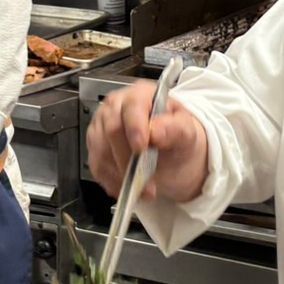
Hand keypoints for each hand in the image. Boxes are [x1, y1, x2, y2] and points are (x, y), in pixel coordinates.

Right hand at [86, 79, 208, 202]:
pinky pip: (97, 166)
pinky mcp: (96, 148)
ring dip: (122, 175)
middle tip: (145, 178)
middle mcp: (117, 107)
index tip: (141, 149)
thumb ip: (175, 128)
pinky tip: (129, 187)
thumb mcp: (187, 132)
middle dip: (128, 159)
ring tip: (144, 188)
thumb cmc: (178, 137)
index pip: (131, 106)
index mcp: (141, 95)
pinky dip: (113, 181)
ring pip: (102, 151)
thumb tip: (156, 130)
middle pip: (112, 130)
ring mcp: (102, 127)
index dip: (135, 128)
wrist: (173, 154)